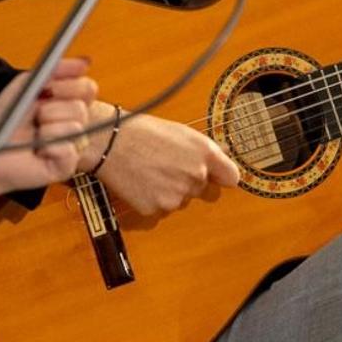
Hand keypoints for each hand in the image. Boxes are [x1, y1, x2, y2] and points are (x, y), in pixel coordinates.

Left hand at [0, 59, 98, 205]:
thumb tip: (86, 62)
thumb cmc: (6, 119)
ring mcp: (73, 146)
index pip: (88, 88)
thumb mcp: (29, 84)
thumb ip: (56, 69)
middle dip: (50, 109)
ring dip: (46, 129)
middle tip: (35, 117)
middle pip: (81, 108)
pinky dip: (48, 147)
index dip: (68, 87)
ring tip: (34, 136)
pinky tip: (38, 150)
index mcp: (69, 104)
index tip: (47, 90)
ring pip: (74, 127)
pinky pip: (68, 149)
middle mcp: (74, 124)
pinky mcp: (66, 166)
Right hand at [94, 108, 239, 217]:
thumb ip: (205, 149)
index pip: (232, 178)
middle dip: (188, 181)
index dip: (223, 177)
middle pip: (201, 190)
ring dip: (169, 191)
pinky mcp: (156, 208)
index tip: (217, 177)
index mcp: (204, 154)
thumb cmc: (143, 131)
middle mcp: (195, 176)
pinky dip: (152, 199)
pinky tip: (141, 182)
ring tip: (150, 171)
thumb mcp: (180, 132)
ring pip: (180, 200)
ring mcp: (176, 195)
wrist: (109, 142)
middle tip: (166, 166)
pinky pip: (160, 209)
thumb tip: (225, 155)